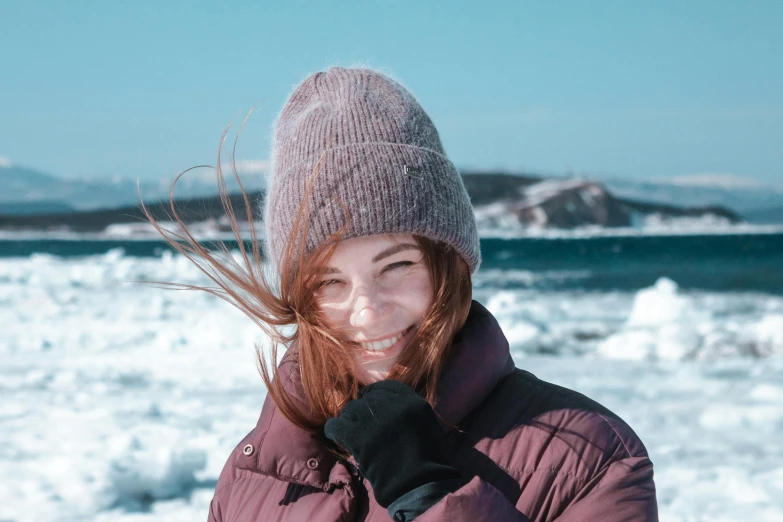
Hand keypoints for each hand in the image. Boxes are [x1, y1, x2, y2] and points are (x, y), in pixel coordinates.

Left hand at [323, 380, 462, 508]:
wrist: (418, 486)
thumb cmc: (429, 461)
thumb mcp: (427, 425)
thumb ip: (409, 412)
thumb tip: (391, 409)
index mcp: (412, 401)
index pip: (387, 386)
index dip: (376, 393)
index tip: (371, 400)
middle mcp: (391, 405)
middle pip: (367, 399)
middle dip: (363, 411)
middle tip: (362, 424)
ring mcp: (373, 420)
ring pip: (351, 410)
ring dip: (350, 420)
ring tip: (352, 432)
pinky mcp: (357, 437)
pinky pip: (337, 425)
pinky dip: (334, 429)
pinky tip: (336, 435)